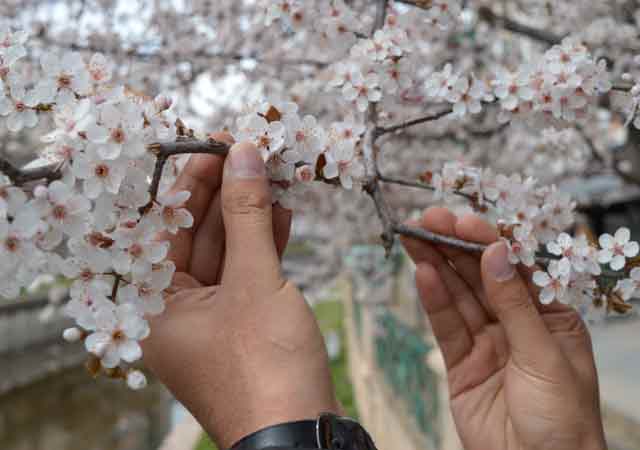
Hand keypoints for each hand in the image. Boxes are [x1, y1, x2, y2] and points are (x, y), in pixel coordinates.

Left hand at [142, 136, 337, 448]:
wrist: (301, 431)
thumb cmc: (266, 366)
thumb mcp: (255, 280)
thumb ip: (247, 214)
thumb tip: (245, 156)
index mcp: (153, 305)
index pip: (165, 226)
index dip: (192, 181)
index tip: (217, 144)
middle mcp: (173, 311)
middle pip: (196, 236)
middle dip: (227, 194)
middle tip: (249, 154)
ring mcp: (209, 319)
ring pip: (226, 252)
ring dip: (250, 216)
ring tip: (272, 175)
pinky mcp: (240, 324)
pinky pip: (245, 274)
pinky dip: (263, 245)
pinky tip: (282, 213)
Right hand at [402, 208, 607, 449]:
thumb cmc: (563, 421)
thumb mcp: (544, 356)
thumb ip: (515, 304)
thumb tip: (497, 254)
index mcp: (550, 317)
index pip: (514, 269)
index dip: (487, 242)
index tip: (461, 221)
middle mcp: (516, 324)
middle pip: (479, 277)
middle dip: (454, 247)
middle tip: (428, 220)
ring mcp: (486, 344)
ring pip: (458, 297)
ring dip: (436, 266)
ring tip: (415, 238)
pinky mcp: (461, 365)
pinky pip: (446, 327)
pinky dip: (433, 300)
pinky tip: (422, 274)